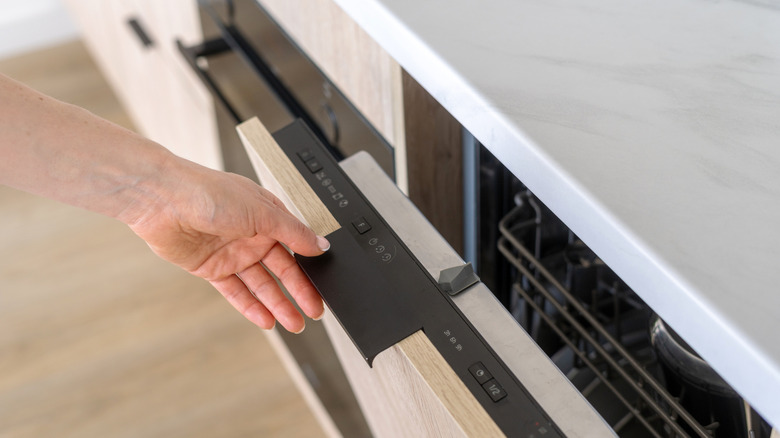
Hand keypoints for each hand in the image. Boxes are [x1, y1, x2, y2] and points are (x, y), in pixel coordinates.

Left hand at [125, 159, 328, 332]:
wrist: (162, 201)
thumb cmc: (208, 193)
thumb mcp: (262, 211)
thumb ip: (294, 232)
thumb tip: (320, 244)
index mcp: (267, 216)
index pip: (296, 246)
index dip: (310, 267)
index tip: (324, 286)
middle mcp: (251, 234)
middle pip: (282, 270)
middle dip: (299, 292)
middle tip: (314, 311)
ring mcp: (232, 253)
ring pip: (261, 285)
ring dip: (278, 304)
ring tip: (294, 323)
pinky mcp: (211, 268)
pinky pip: (235, 292)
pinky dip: (250, 307)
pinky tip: (266, 320)